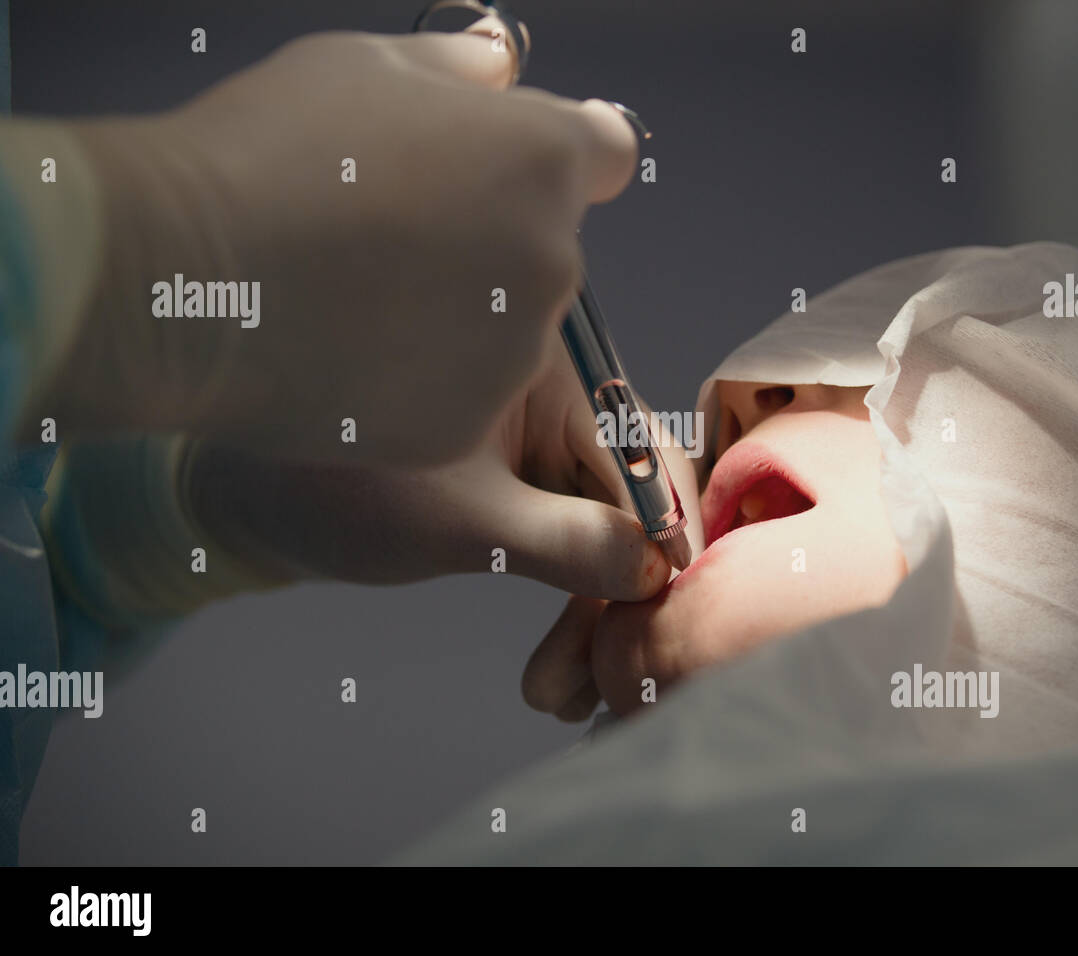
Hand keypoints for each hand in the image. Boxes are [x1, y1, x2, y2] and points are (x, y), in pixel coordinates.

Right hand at [28, 21, 637, 465]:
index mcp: (544, 160)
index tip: (505, 170)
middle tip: (392, 236)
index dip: (554, 159)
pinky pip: (456, 396)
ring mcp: (511, 354)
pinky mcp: (464, 424)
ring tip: (356, 299)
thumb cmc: (270, 153)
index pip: (604, 155)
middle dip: (492, 240)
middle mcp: (552, 261)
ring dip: (456, 317)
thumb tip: (498, 69)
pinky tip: (344, 355)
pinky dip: (415, 382)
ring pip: (504, 331)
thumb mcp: (364, 66)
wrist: (186, 277)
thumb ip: (457, 69)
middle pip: (545, 248)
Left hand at [183, 331, 703, 645]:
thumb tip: (657, 567)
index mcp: (541, 359)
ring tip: (562, 696)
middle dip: (617, 593)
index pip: (633, 444)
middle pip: (626, 495)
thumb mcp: (458, 521)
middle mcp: (551, 389)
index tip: (669, 601)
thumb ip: (563, 542)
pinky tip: (558, 676)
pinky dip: (567, 604)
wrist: (250, 501)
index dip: (661, 527)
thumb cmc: (330, 484)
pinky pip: (568, 541)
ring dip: (591, 616)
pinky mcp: (520, 478)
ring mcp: (537, 437)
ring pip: (600, 530)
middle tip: (605, 683)